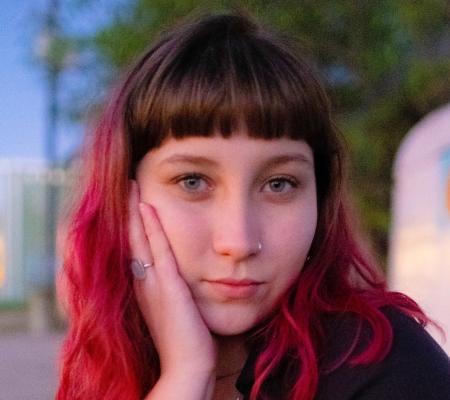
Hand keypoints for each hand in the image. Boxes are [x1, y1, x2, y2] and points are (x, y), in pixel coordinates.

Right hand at [128, 181, 216, 379]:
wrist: (187, 365)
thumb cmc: (184, 339)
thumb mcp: (171, 308)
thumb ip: (168, 289)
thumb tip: (172, 274)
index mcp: (144, 286)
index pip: (134, 247)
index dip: (130, 224)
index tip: (131, 201)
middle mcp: (143, 281)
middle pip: (131, 238)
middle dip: (127, 211)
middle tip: (125, 184)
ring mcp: (153, 282)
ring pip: (140, 239)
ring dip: (135, 211)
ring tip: (131, 186)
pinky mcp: (168, 286)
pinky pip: (158, 249)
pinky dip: (151, 227)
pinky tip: (148, 207)